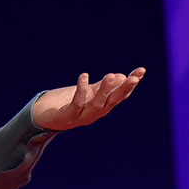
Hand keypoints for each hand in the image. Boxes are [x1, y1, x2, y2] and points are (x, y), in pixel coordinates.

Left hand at [31, 67, 145, 130]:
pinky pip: (77, 102)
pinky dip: (81, 90)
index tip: (141, 70)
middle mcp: (96, 112)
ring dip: (104, 90)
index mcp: (103, 106)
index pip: (120, 94)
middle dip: (124, 89)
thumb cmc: (71, 105)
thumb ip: (104, 87)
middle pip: (113, 100)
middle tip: (134, 77)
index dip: (131, 84)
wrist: (47, 118)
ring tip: (110, 76)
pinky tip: (84, 76)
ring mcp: (83, 115)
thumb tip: (122, 76)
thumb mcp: (90, 93)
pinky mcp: (69, 115)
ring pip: (97, 103)